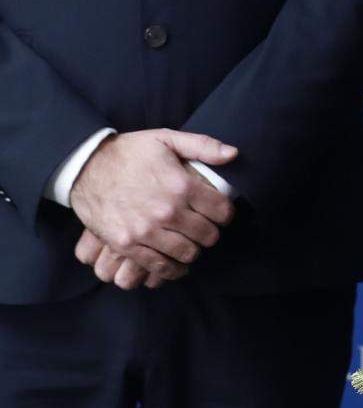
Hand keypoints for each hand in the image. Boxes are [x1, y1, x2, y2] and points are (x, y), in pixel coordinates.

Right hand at [68, 129, 236, 281]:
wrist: (85, 167)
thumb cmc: (129, 152)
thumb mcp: (167, 139)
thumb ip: (203, 146)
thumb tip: (233, 155)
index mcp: (181, 186)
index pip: (222, 211)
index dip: (226, 213)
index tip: (221, 213)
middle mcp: (167, 211)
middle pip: (207, 235)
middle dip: (211, 232)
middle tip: (206, 228)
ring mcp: (145, 231)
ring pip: (186, 254)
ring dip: (193, 250)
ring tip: (191, 242)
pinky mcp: (126, 245)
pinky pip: (158, 266)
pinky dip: (172, 269)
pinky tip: (176, 263)